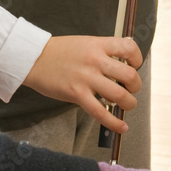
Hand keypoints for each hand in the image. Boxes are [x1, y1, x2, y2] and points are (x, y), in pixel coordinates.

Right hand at [23, 35, 142, 133]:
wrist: (33, 57)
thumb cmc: (57, 52)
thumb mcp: (84, 43)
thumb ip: (101, 51)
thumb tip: (121, 61)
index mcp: (98, 44)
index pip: (129, 48)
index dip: (138, 59)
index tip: (135, 65)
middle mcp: (95, 60)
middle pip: (129, 75)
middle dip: (136, 86)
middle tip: (131, 89)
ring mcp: (86, 77)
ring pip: (119, 94)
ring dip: (129, 103)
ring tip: (127, 105)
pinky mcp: (77, 94)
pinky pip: (100, 112)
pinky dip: (114, 123)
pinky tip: (121, 127)